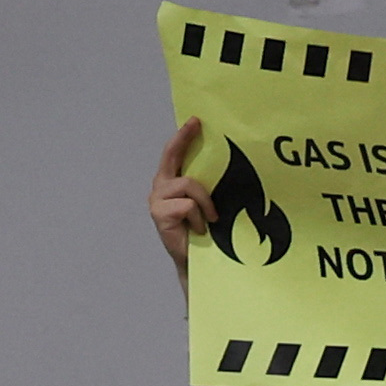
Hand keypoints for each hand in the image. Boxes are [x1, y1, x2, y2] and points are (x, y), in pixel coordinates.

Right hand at [148, 118, 204, 280]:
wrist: (198, 264)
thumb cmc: (206, 235)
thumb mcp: (208, 205)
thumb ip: (207, 187)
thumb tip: (228, 166)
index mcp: (171, 183)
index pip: (174, 154)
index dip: (183, 136)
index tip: (195, 120)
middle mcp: (160, 187)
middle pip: (171, 156)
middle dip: (184, 138)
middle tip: (197, 124)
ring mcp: (157, 199)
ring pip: (188, 184)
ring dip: (205, 202)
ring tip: (210, 220)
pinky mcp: (159, 213)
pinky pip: (188, 204)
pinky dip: (199, 217)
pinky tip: (200, 229)